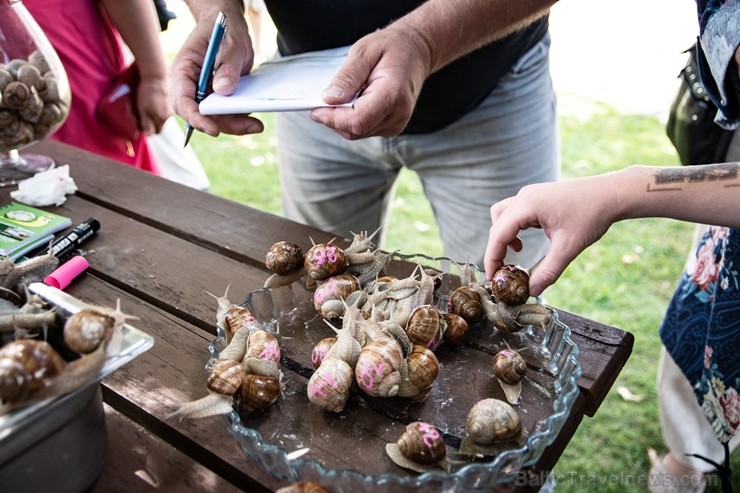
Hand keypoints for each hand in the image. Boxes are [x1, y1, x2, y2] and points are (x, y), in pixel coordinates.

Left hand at [137, 75, 170, 134]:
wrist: (155, 75)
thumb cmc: (147, 92)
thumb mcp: (143, 110)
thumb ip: (146, 123)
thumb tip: (149, 135)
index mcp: (163, 118)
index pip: (156, 131)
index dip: (148, 129)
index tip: (140, 124)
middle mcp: (168, 114)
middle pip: (159, 124)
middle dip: (150, 123)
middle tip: (140, 116)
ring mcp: (169, 107)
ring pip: (160, 116)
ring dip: (153, 115)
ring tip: (144, 107)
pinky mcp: (168, 100)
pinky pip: (161, 109)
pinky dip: (156, 108)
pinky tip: (150, 101)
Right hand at [171, 12, 263, 136]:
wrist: (228, 27)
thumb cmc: (224, 30)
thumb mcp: (230, 43)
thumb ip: (227, 66)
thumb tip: (223, 90)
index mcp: (183, 71)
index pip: (182, 101)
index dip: (196, 117)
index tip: (213, 129)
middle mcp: (191, 86)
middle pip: (200, 115)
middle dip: (222, 124)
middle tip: (249, 127)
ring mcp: (205, 93)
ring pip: (214, 118)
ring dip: (235, 125)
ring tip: (256, 125)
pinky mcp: (219, 97)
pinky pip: (226, 114)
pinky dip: (239, 118)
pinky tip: (253, 117)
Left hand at [309, 26, 431, 139]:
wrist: (417, 52)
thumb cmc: (393, 48)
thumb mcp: (365, 51)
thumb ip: (347, 76)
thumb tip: (329, 99)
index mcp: (392, 94)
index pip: (357, 120)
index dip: (332, 118)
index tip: (315, 109)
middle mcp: (397, 114)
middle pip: (355, 130)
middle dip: (333, 118)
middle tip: (321, 100)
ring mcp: (396, 124)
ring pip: (357, 133)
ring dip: (341, 119)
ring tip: (343, 95)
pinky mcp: (391, 127)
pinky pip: (363, 130)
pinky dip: (351, 119)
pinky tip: (353, 102)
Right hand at [484, 176, 619, 295]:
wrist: (611, 194)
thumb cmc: (592, 216)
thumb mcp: (568, 248)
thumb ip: (548, 271)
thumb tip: (532, 291)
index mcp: (527, 205)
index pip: (498, 234)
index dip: (492, 258)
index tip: (493, 278)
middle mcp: (524, 197)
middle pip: (497, 225)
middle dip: (496, 249)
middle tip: (503, 272)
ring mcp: (530, 194)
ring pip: (503, 216)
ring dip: (504, 236)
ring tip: (517, 253)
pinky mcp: (537, 197)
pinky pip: (515, 213)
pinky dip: (514, 229)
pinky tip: (527, 241)